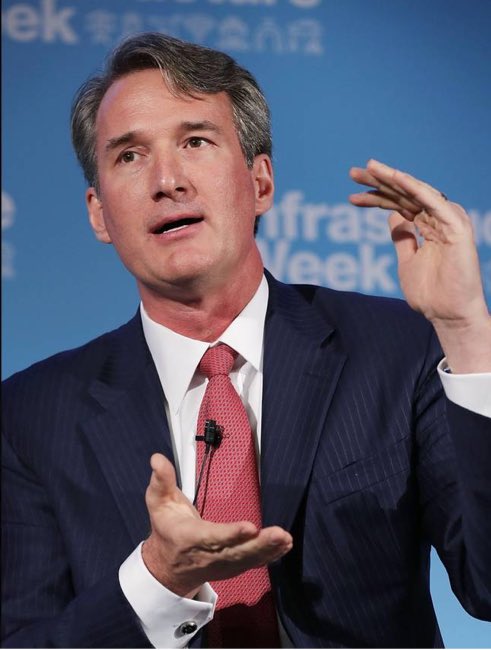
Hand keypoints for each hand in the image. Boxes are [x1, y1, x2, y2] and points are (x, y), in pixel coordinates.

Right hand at [142, 453, 292, 596]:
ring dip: (268, 549)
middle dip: (259, 544)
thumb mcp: (157, 502)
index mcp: (188, 537)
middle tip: (279, 534)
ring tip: (285, 539)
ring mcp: (221, 564)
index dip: (230, 533)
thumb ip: (161, 480)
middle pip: (235, 551)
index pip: (212, 536)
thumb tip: (157, 458)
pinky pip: (253, 562)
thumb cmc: (166, 528)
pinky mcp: (232, 566)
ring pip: (247, 559)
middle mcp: (207, 554)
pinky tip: (284, 546)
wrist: (167, 565)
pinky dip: (270, 555)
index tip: (250, 527)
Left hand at [349, 159, 490, 371]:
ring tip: (370, 169)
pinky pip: (432, 201)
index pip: (399, 205)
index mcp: (427, 227)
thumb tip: (392, 216)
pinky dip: (414, 187)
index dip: (376, 199)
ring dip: (393, 178)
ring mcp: (447, 221)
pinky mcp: (456, 226)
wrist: (446, 314)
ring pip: (416, 192)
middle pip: (404, 194)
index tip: (352, 197)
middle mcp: (438, 219)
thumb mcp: (407, 261)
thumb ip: (402, 238)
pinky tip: (396, 177)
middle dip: (378, 183)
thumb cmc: (430, 294)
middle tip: (353, 173)